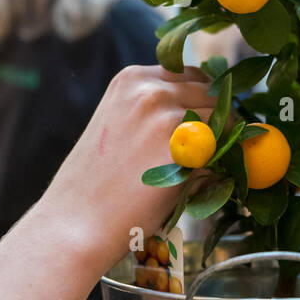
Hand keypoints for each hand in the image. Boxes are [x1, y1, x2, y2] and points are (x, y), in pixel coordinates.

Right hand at [36, 64, 216, 274]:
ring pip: (223, 120)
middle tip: (219, 151)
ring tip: (212, 169)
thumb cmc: (96, 186)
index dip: (205, 101)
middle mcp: (150, 88)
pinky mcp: (182, 147)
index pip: (192, 76)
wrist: (75, 224)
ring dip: (224, 143)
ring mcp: (166, 115)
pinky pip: (223, 151)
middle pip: (212, 94)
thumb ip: (156, 115)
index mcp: (132, 79)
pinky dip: (224, 166)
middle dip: (220, 120)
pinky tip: (210, 184)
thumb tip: (211, 120)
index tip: (211, 123)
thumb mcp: (119, 128)